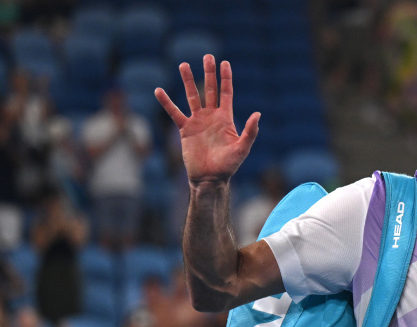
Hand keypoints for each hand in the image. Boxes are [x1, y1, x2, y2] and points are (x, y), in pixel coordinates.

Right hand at [155, 55, 258, 185]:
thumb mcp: (242, 148)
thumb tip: (257, 114)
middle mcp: (211, 116)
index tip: (224, 63)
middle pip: (210, 89)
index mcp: (226, 118)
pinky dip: (167, 102)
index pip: (226, 93)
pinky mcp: (185, 130)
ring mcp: (198, 121)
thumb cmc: (228, 166)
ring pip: (192, 96)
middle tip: (208, 56)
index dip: (226, 78)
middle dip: (209, 73)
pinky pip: (174, 113)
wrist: (210, 179)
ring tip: (184, 65)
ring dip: (188, 81)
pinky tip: (159, 91)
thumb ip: (250, 131)